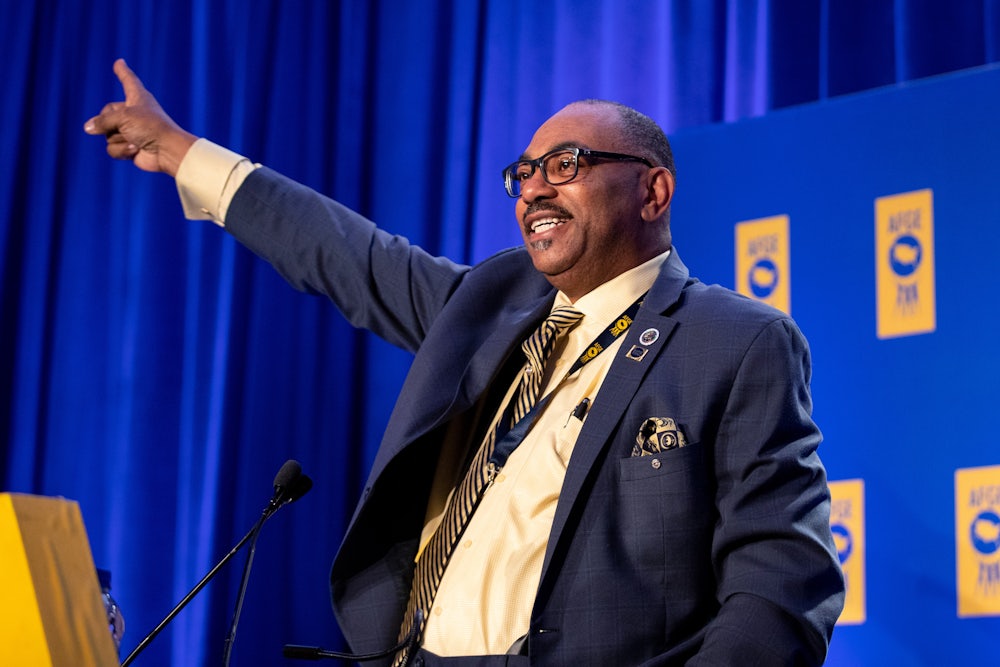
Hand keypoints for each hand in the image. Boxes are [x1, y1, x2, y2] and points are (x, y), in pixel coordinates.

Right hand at [84, 59, 196, 176]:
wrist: (167, 151)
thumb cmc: (150, 127)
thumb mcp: (123, 117)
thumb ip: (102, 121)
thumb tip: (88, 128)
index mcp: (138, 97)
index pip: (128, 80)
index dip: (122, 72)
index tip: (119, 62)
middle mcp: (134, 112)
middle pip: (106, 115)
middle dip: (109, 124)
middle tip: (125, 127)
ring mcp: (131, 131)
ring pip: (107, 135)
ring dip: (119, 139)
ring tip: (135, 139)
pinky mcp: (130, 147)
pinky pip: (113, 148)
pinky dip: (122, 150)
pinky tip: (136, 149)